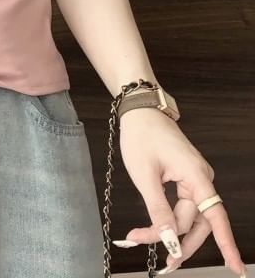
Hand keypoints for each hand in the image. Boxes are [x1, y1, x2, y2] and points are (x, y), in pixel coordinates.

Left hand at [113, 107, 246, 275]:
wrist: (139, 111)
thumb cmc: (142, 135)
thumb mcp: (145, 175)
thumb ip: (158, 209)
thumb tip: (169, 238)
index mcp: (196, 175)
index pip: (215, 216)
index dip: (227, 244)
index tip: (235, 268)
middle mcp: (200, 178)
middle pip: (198, 222)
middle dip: (180, 242)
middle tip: (164, 261)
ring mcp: (193, 178)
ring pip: (188, 216)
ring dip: (171, 231)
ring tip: (147, 242)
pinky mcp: (184, 177)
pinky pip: (181, 205)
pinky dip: (168, 217)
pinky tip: (155, 228)